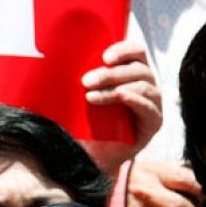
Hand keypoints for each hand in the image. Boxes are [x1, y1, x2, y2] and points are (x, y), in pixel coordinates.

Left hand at [80, 41, 161, 173]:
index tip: (104, 57)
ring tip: (90, 97)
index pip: (136, 52)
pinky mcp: (154, 122)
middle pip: (138, 68)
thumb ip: (80, 80)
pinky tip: (119, 97)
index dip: (123, 50)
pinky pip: (148, 107)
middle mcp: (147, 85)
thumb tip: (52, 63)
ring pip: (142, 85)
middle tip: (86, 81)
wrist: (94, 156)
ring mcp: (153, 103)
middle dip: (111, 73)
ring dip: (114, 88)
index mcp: (132, 73)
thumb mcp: (82, 97)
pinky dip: (132, 99)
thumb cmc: (87, 123)